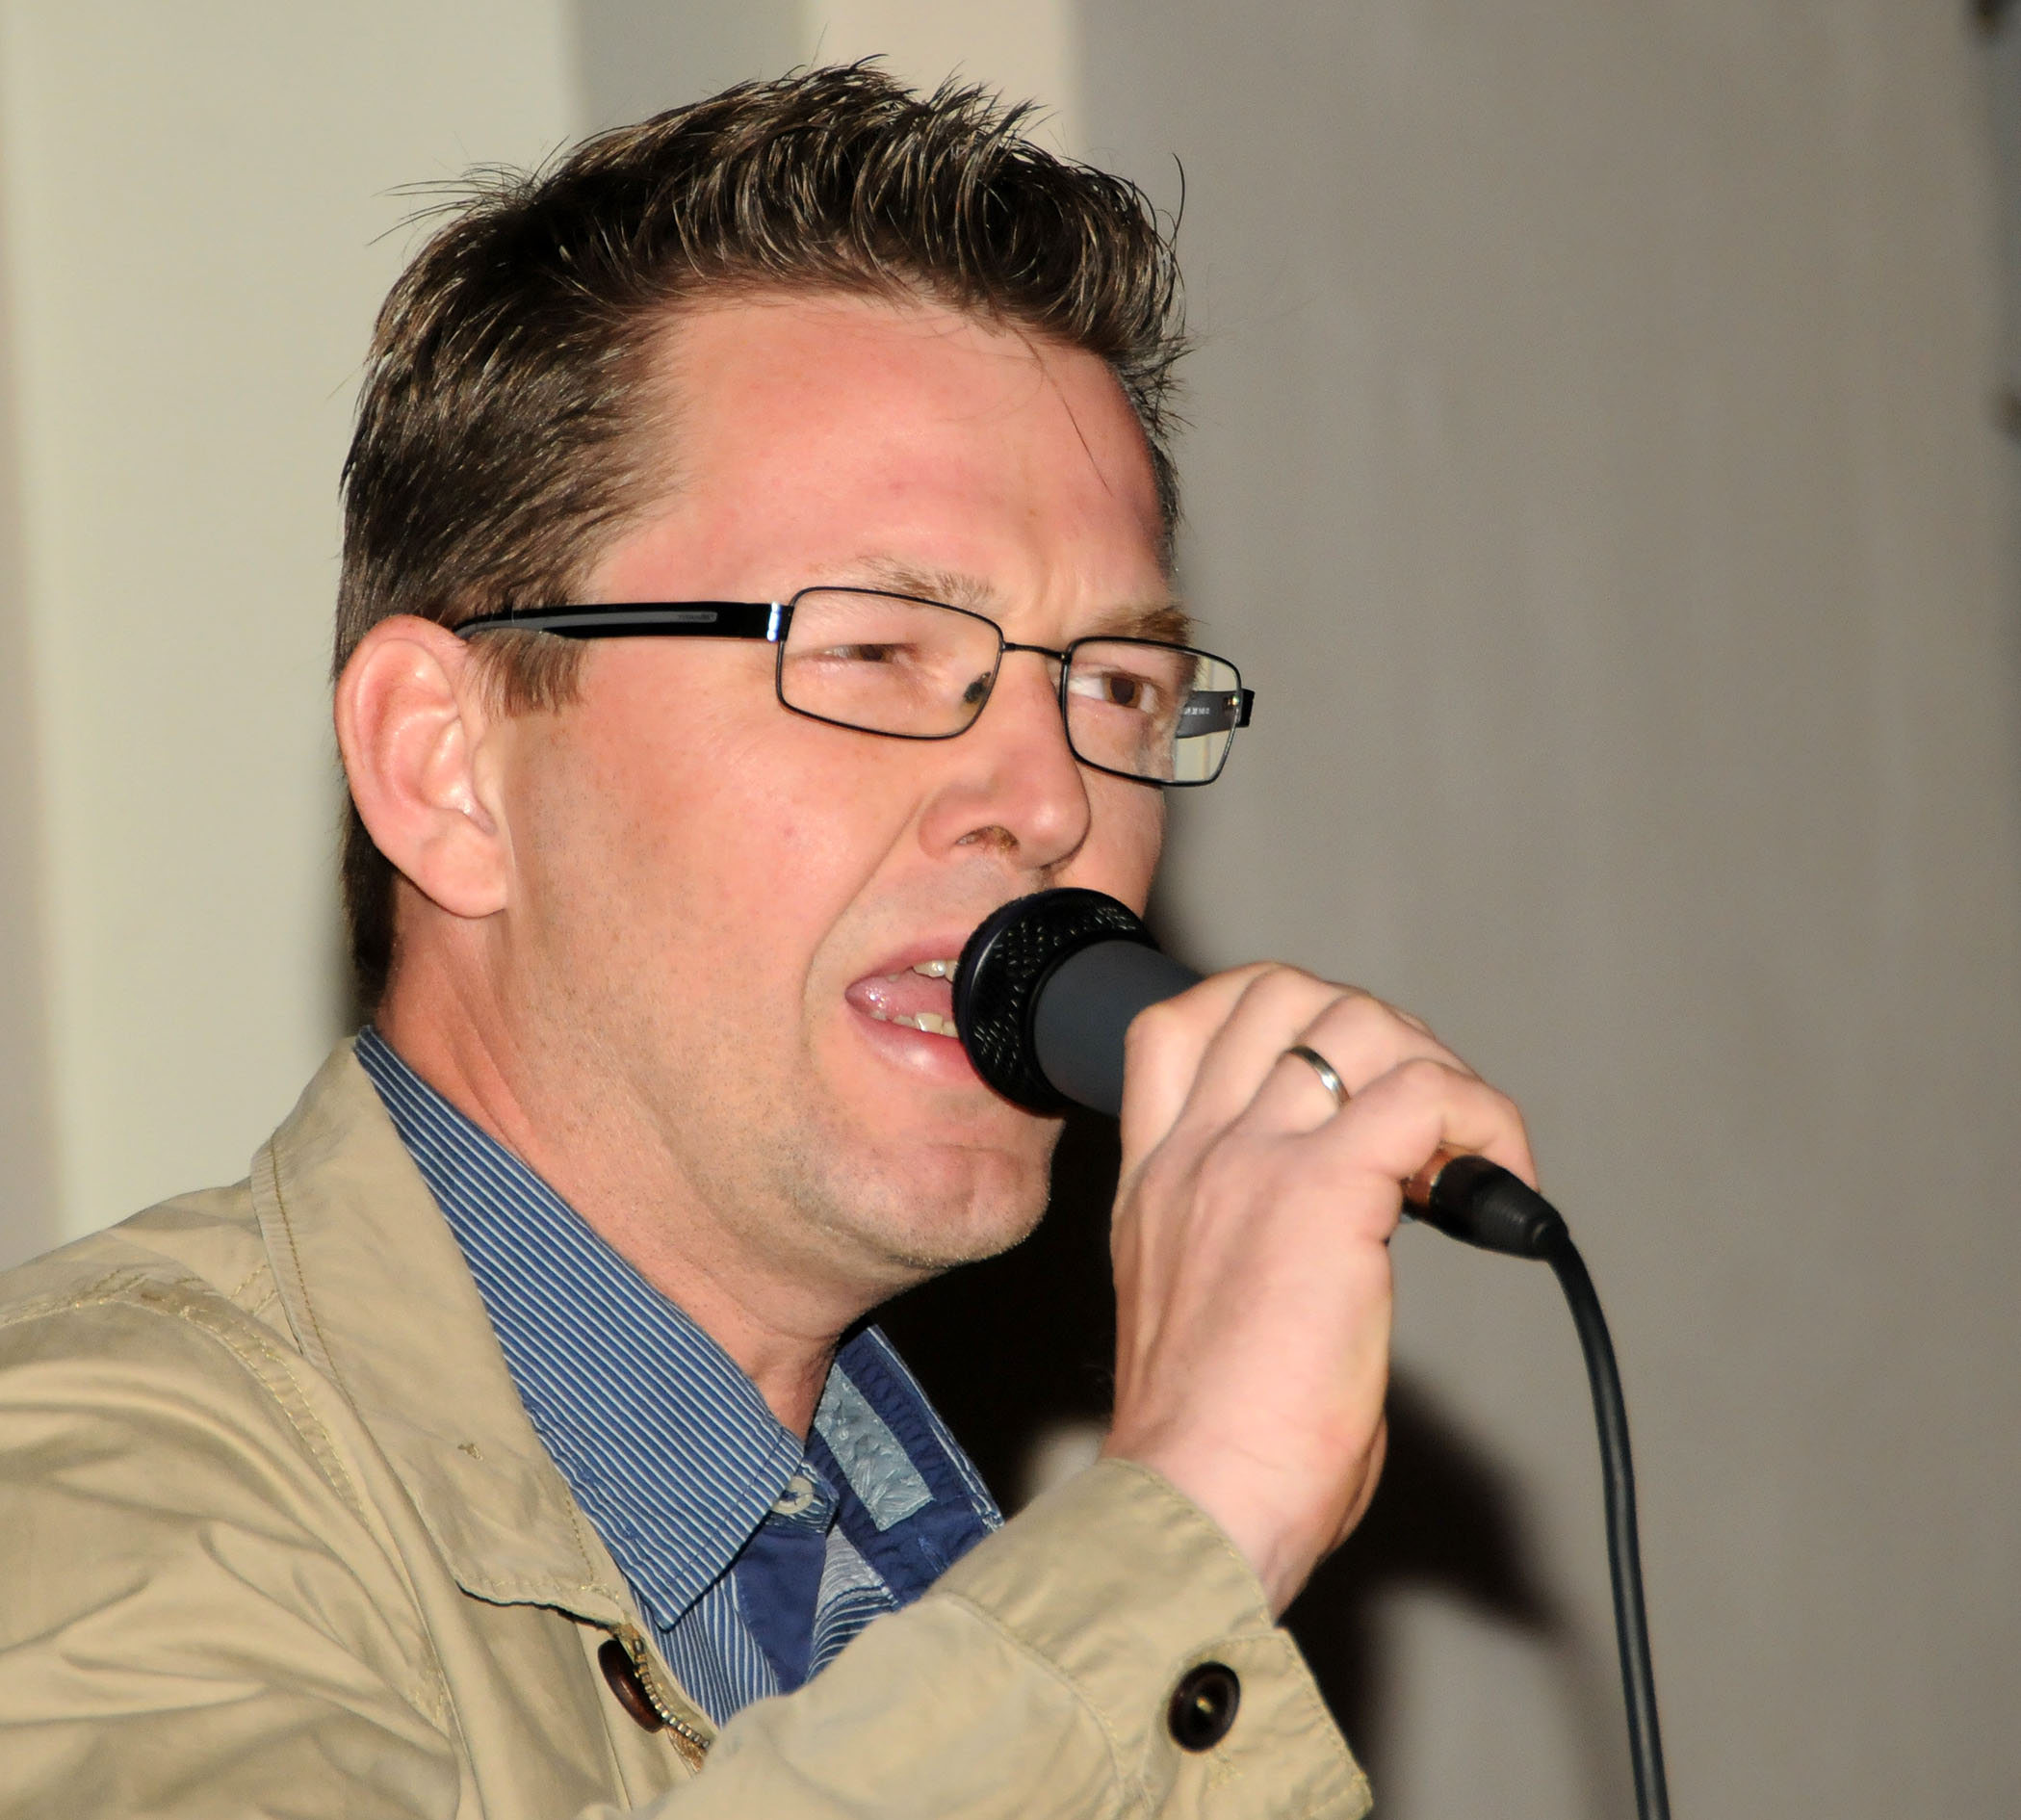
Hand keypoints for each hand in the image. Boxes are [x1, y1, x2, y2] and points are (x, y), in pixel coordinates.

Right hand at [1098, 965, 1535, 1614]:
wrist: (1192, 1505)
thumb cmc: (1206, 1454)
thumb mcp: (1191, 1314)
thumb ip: (1246, 1251)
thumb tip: (1347, 1248)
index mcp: (1154, 1181)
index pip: (1180, 1022)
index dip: (1273, 1017)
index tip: (1339, 1082)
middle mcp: (1196, 1154)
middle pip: (1279, 991)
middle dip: (1374, 1029)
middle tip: (1421, 1120)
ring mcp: (1253, 1163)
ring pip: (1359, 1024)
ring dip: (1435, 1070)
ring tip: (1459, 1157)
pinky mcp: (1325, 1195)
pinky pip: (1428, 1096)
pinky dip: (1485, 1123)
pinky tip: (1499, 1189)